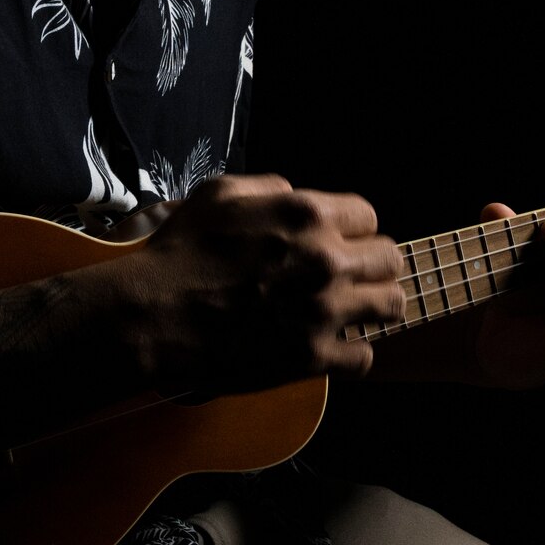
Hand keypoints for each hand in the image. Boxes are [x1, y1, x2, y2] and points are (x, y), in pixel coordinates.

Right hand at [123, 173, 404, 391]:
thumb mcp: (218, 194)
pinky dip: (351, 353)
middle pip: (390, 259)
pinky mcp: (313, 356)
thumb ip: (268, 187)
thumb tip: (296, 194)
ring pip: (391, 305)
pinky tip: (330, 346)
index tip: (338, 243)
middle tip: (349, 277)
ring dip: (372, 306)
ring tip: (350, 311)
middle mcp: (326, 259)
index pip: (369, 216)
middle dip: (371, 265)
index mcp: (306, 215)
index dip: (353, 230)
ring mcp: (323, 310)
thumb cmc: (180, 253)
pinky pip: (365, 357)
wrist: (154, 316)